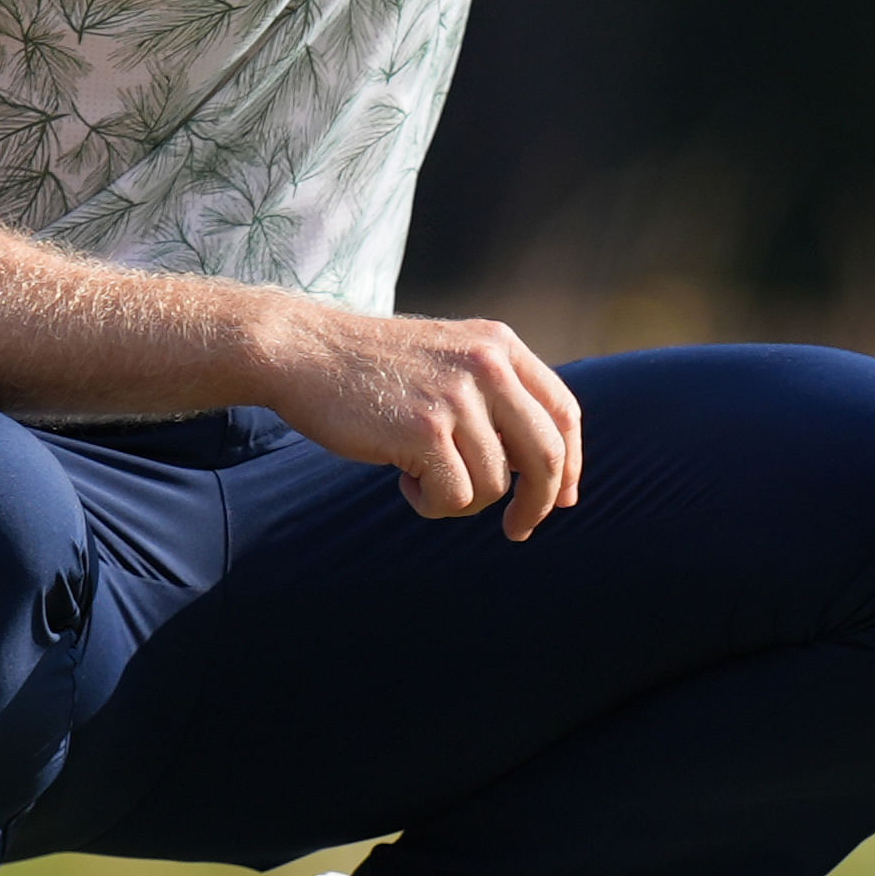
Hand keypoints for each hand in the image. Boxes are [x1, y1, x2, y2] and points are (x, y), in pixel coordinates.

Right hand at [255, 300, 584, 540]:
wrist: (304, 351)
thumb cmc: (371, 367)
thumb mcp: (448, 358)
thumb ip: (494, 393)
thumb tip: (544, 469)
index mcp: (500, 346)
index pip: (564, 412)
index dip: (571, 463)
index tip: (563, 497)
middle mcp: (489, 366)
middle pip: (547, 455)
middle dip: (538, 504)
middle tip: (517, 529)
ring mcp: (458, 398)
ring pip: (496, 485)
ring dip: (463, 500)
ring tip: (423, 480)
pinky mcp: (426, 432)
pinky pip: (455, 498)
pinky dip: (432, 505)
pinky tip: (404, 482)